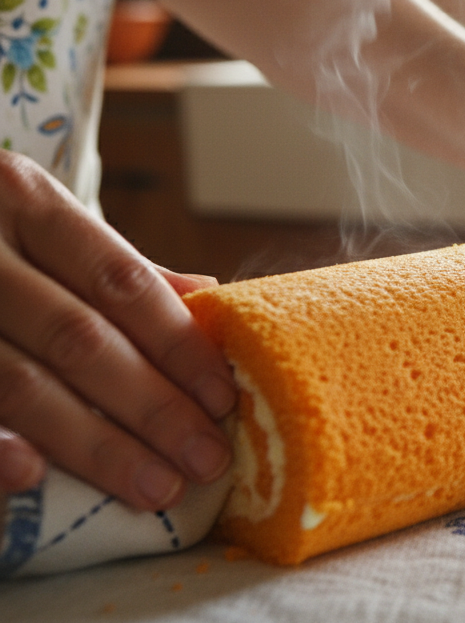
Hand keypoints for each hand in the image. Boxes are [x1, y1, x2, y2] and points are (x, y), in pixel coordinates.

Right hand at [0, 151, 234, 510]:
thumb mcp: (36, 223)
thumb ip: (112, 266)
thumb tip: (208, 296)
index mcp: (22, 199)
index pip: (119, 280)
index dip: (176, 344)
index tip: (225, 399)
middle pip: (77, 338)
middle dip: (151, 406)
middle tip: (205, 460)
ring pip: (17, 381)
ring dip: (91, 443)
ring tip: (153, 486)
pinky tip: (31, 478)